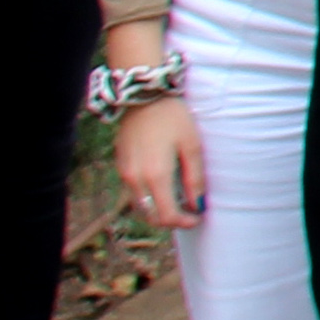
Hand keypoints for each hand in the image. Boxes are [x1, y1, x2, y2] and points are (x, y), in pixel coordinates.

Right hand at [114, 95, 202, 232]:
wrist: (144, 97)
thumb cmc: (173, 118)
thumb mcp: (192, 146)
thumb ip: (194, 178)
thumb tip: (198, 204)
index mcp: (155, 175)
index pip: (166, 215)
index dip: (183, 222)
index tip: (198, 218)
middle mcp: (135, 179)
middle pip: (151, 216)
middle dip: (171, 220)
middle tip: (190, 213)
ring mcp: (125, 173)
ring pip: (140, 206)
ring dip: (158, 210)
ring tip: (180, 201)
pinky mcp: (121, 166)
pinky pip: (134, 192)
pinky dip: (149, 198)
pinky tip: (165, 188)